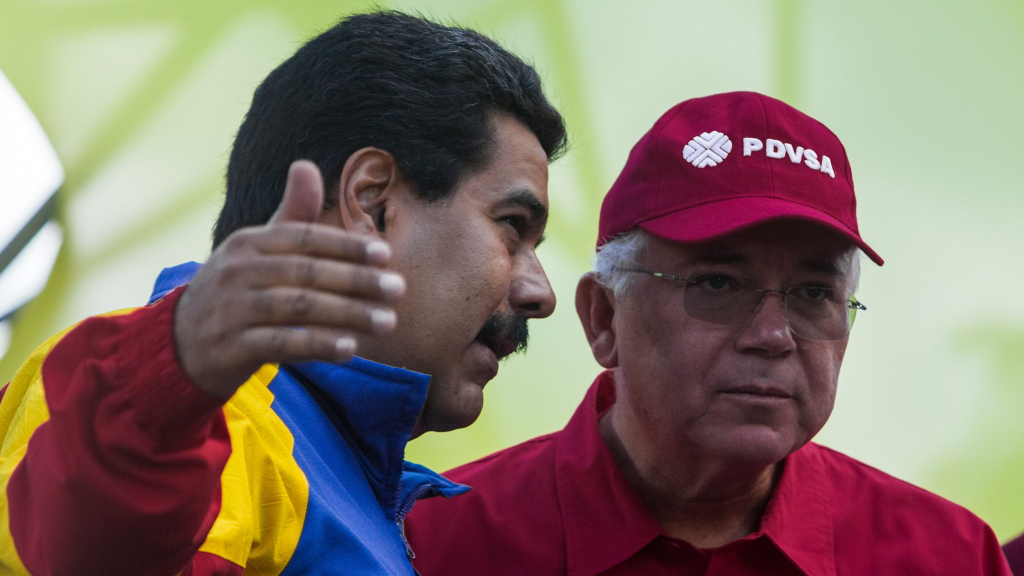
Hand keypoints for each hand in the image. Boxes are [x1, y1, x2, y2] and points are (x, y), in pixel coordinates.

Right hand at [173, 160, 404, 397]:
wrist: (180, 344)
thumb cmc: (236, 290)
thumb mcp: (256, 250)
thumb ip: (290, 215)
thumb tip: (306, 164)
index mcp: (248, 243)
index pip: (303, 238)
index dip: (346, 245)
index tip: (386, 255)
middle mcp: (237, 272)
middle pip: (307, 273)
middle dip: (357, 281)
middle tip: (398, 290)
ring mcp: (231, 310)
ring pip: (299, 309)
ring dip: (349, 315)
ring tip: (387, 322)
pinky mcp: (230, 347)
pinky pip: (281, 345)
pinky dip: (318, 345)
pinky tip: (350, 349)